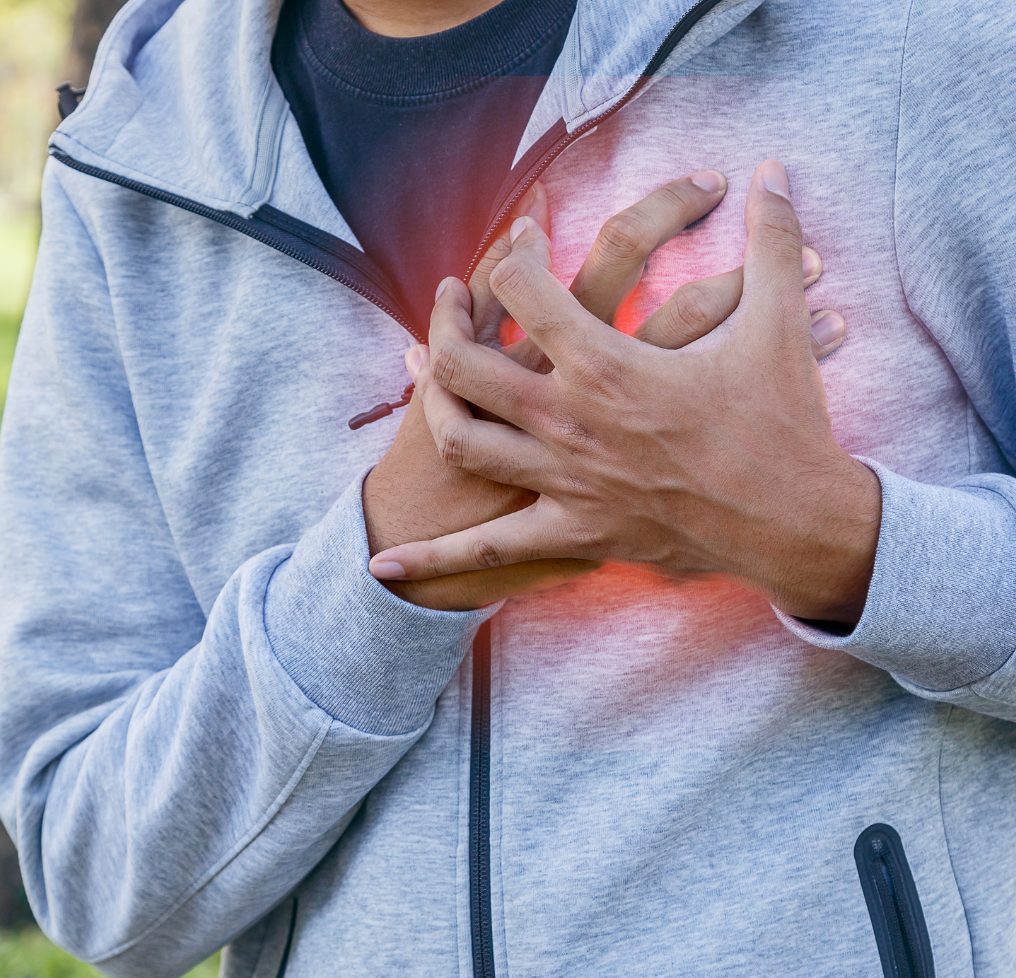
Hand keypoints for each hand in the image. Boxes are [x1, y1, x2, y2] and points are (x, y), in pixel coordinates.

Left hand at [365, 172, 747, 608]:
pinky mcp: (572, 532)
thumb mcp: (781, 326)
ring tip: (422, 373)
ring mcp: (563, 481)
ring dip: (431, 401)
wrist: (792, 523)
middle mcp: (570, 421)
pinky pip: (489, 551)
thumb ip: (772, 242)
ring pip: (462, 437)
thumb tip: (776, 171)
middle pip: (465, 363)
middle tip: (448, 297)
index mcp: (609, 364)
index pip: (524, 288)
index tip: (520, 236)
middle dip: (443, 320)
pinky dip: (434, 558)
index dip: (513, 250)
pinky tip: (384, 564)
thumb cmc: (781, 426)